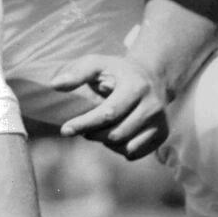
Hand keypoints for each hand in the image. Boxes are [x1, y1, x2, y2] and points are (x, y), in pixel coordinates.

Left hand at [51, 54, 169, 159]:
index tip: (65, 130)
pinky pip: (134, 153)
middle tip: (82, 128)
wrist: (153, 76)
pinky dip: (119, 149)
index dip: (84, 123)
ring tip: (99, 129)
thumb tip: (55, 85)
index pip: (108, 114)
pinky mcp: (162, 134)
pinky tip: (114, 135)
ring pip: (124, 146)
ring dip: (105, 142)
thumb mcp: (98, 64)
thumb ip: (77, 73)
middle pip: (115, 134)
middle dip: (93, 134)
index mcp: (136, 87)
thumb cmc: (118, 71)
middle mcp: (152, 106)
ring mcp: (160, 121)